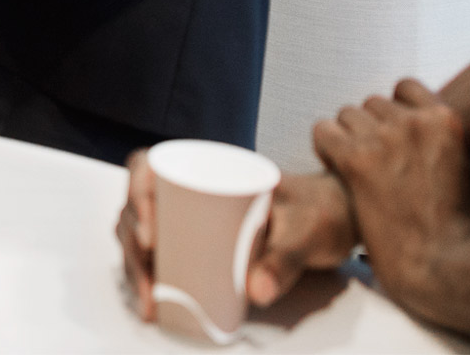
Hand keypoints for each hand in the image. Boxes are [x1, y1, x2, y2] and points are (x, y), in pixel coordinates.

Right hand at [119, 154, 356, 322]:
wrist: (338, 220)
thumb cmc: (319, 211)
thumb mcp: (304, 230)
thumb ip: (283, 259)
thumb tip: (255, 291)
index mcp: (207, 167)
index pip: (147, 167)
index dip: (136, 195)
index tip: (150, 233)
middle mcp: (188, 187)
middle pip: (136, 206)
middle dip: (132, 245)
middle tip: (149, 284)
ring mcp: (186, 215)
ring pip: (139, 232)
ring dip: (135, 266)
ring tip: (150, 301)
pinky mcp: (194, 243)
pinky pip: (156, 254)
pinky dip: (148, 276)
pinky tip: (153, 302)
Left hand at [312, 79, 469, 312]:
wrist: (444, 270)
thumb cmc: (465, 237)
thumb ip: (455, 154)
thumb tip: (454, 156)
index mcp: (445, 121)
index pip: (404, 87)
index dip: (395, 110)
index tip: (394, 133)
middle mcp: (413, 122)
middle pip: (373, 102)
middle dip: (371, 128)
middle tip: (373, 161)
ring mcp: (383, 139)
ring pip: (347, 115)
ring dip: (348, 137)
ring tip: (354, 167)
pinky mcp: (356, 161)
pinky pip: (323, 132)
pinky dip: (325, 147)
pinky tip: (335, 167)